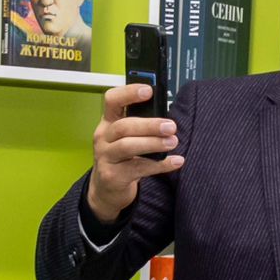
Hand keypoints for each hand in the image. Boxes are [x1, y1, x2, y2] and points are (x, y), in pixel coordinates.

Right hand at [85, 83, 183, 223]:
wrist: (106, 188)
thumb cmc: (121, 157)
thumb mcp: (124, 138)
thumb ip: (139, 126)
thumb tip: (167, 119)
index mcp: (108, 122)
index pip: (112, 100)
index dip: (129, 93)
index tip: (148, 90)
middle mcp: (103, 138)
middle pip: (124, 126)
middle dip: (149, 125)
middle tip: (171, 126)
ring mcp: (105, 157)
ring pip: (128, 147)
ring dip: (153, 143)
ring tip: (172, 142)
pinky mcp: (113, 176)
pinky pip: (138, 168)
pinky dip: (159, 165)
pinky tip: (176, 161)